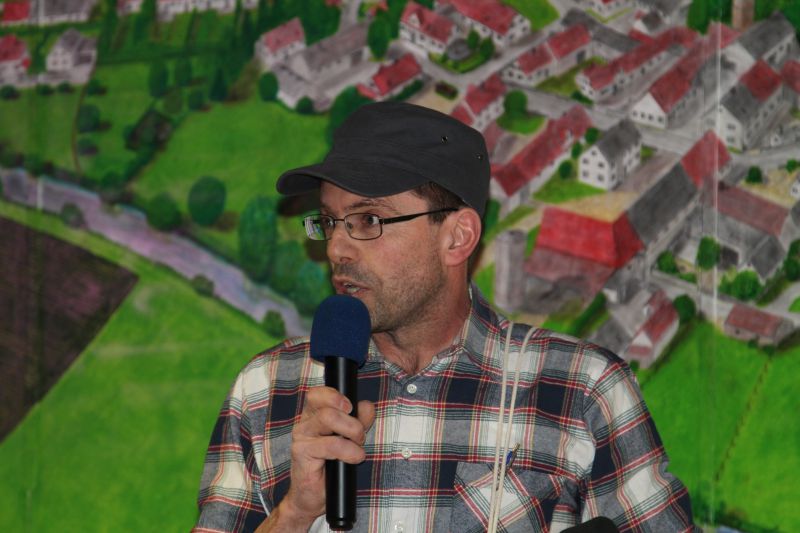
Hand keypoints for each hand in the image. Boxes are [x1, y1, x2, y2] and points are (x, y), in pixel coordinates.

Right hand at [268, 386, 375, 529]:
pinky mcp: (302, 454)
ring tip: (357, 447)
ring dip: (352, 432)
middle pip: (327, 405)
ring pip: (328, 418)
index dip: (334, 395)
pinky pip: (331, 445)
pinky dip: (349, 451)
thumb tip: (367, 406)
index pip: (317, 394)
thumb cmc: (329, 469)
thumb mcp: (349, 440)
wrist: (311, 497)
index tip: (350, 406)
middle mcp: (305, 424)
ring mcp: (302, 438)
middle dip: (352, 420)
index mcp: (313, 416)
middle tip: (360, 435)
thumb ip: (359, 420)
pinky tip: (354, 458)